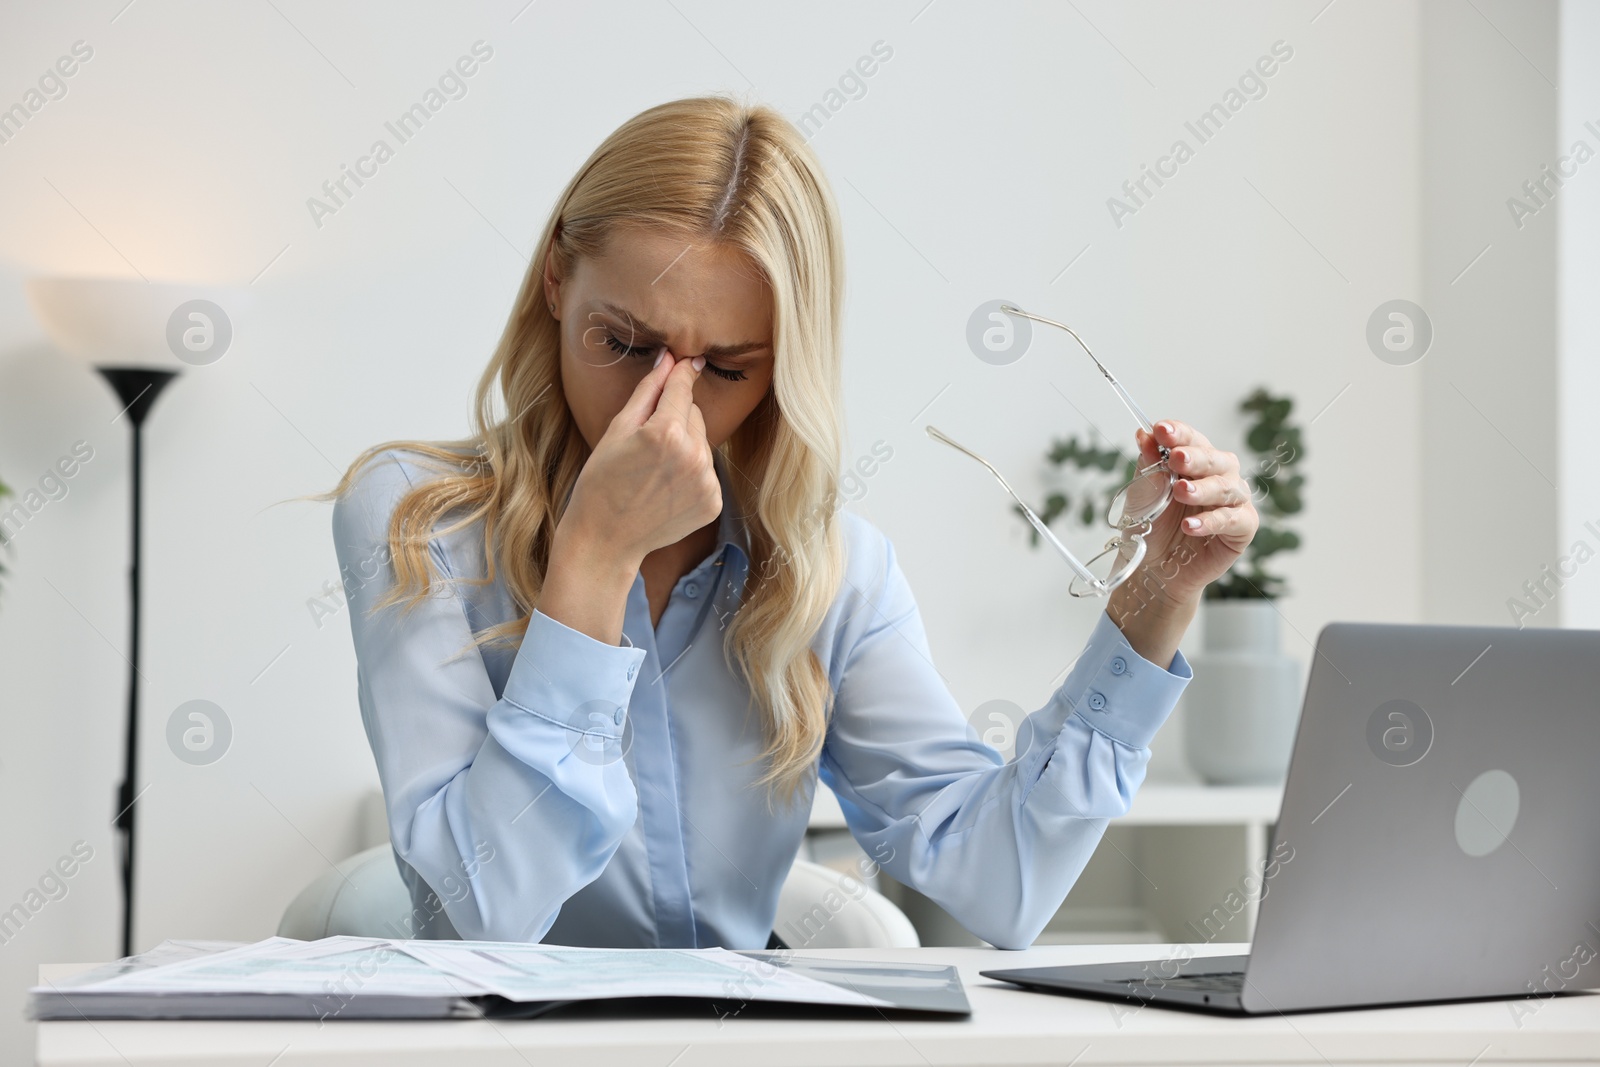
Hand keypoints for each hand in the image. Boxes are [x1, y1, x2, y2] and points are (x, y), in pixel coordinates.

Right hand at [560, 350, 721, 568]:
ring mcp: (707, 482)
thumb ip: (648, 391)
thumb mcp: (617, 430)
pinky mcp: (714, 502)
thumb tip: (669, 359)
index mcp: (665, 432)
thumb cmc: (602, 481)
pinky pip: (707, 471)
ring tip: (654, 469)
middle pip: (694, 414)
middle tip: (646, 442)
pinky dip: (691, 473)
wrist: (606, 538)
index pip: (681, 389)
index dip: (681, 373)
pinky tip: (666, 488)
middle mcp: (693, 455)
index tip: (689, 360)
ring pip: (703, 442)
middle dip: (675, 418)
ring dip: (685, 445)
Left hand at [1114, 419, 1257, 613]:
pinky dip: (1212, 521)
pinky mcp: (1242, 528)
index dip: (1179, 433)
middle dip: (1196, 457)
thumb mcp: (1143, 493)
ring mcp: (1233, 502)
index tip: (1161, 430)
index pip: (1192, 440)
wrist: (1153, 567)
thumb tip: (1143, 434)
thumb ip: (1148, 464)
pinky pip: (1234, 520)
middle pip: (1215, 459)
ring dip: (1203, 488)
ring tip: (1181, 492)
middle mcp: (1219, 477)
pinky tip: (1191, 525)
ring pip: (1228, 487)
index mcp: (1195, 463)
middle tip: (1176, 458)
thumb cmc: (1151, 526)